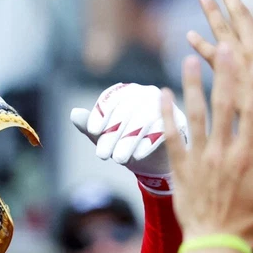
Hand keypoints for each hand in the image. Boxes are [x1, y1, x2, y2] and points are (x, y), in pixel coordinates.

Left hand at [71, 82, 186, 194]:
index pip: (112, 99)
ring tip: (118, 160)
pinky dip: (148, 143)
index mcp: (126, 93)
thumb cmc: (123, 141)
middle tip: (102, 155)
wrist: (151, 157)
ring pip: (143, 121)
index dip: (101, 114)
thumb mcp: (103, 135)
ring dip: (128, 142)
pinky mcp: (178, 121)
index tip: (92, 131)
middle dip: (112, 135)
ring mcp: (164, 106)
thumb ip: (88, 124)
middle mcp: (146, 94)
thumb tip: (74, 113)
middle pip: (126, 111)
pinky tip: (138, 156)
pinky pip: (162, 130)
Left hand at [162, 46, 252, 244]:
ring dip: (192, 87)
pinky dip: (166, 115)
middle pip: (223, 106)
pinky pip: (170, 137)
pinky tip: (163, 95)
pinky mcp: (180, 169)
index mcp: (247, 157)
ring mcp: (198, 159)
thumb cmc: (250, 223)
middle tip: (226, 48)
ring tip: (189, 61)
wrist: (214, 244)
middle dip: (225, 75)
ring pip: (194, 116)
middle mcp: (221, 153)